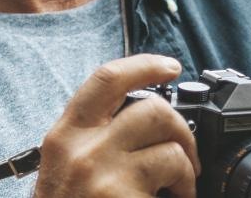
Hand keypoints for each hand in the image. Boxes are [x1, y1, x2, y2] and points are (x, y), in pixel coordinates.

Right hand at [34, 54, 199, 196]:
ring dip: (187, 163)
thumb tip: (139, 122)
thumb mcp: (65, 173)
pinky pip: (175, 176)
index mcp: (63, 137)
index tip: (169, 66)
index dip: (143, 65)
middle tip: (186, 153)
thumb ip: (93, 142)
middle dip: (180, 128)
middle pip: (150, 109)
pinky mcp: (124, 196)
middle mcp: (81, 148)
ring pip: (169, 143)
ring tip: (183, 186)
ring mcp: (103, 173)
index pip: (105, 80)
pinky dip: (186, 187)